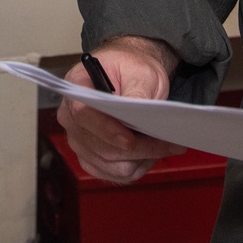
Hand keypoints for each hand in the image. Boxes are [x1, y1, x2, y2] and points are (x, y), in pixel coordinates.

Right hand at [58, 37, 183, 184]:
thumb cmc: (133, 69)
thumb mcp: (141, 71)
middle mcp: (70, 118)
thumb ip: (137, 91)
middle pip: (100, 146)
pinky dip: (135, 167)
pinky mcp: (90, 158)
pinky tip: (150, 153)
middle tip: (172, 143)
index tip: (131, 140)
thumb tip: (136, 111)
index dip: (106, 130)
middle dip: (138, 148)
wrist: (131, 75)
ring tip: (164, 145)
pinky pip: (112, 174)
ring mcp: (78, 141)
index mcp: (76, 88)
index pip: (83, 114)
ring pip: (109, 164)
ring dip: (140, 159)